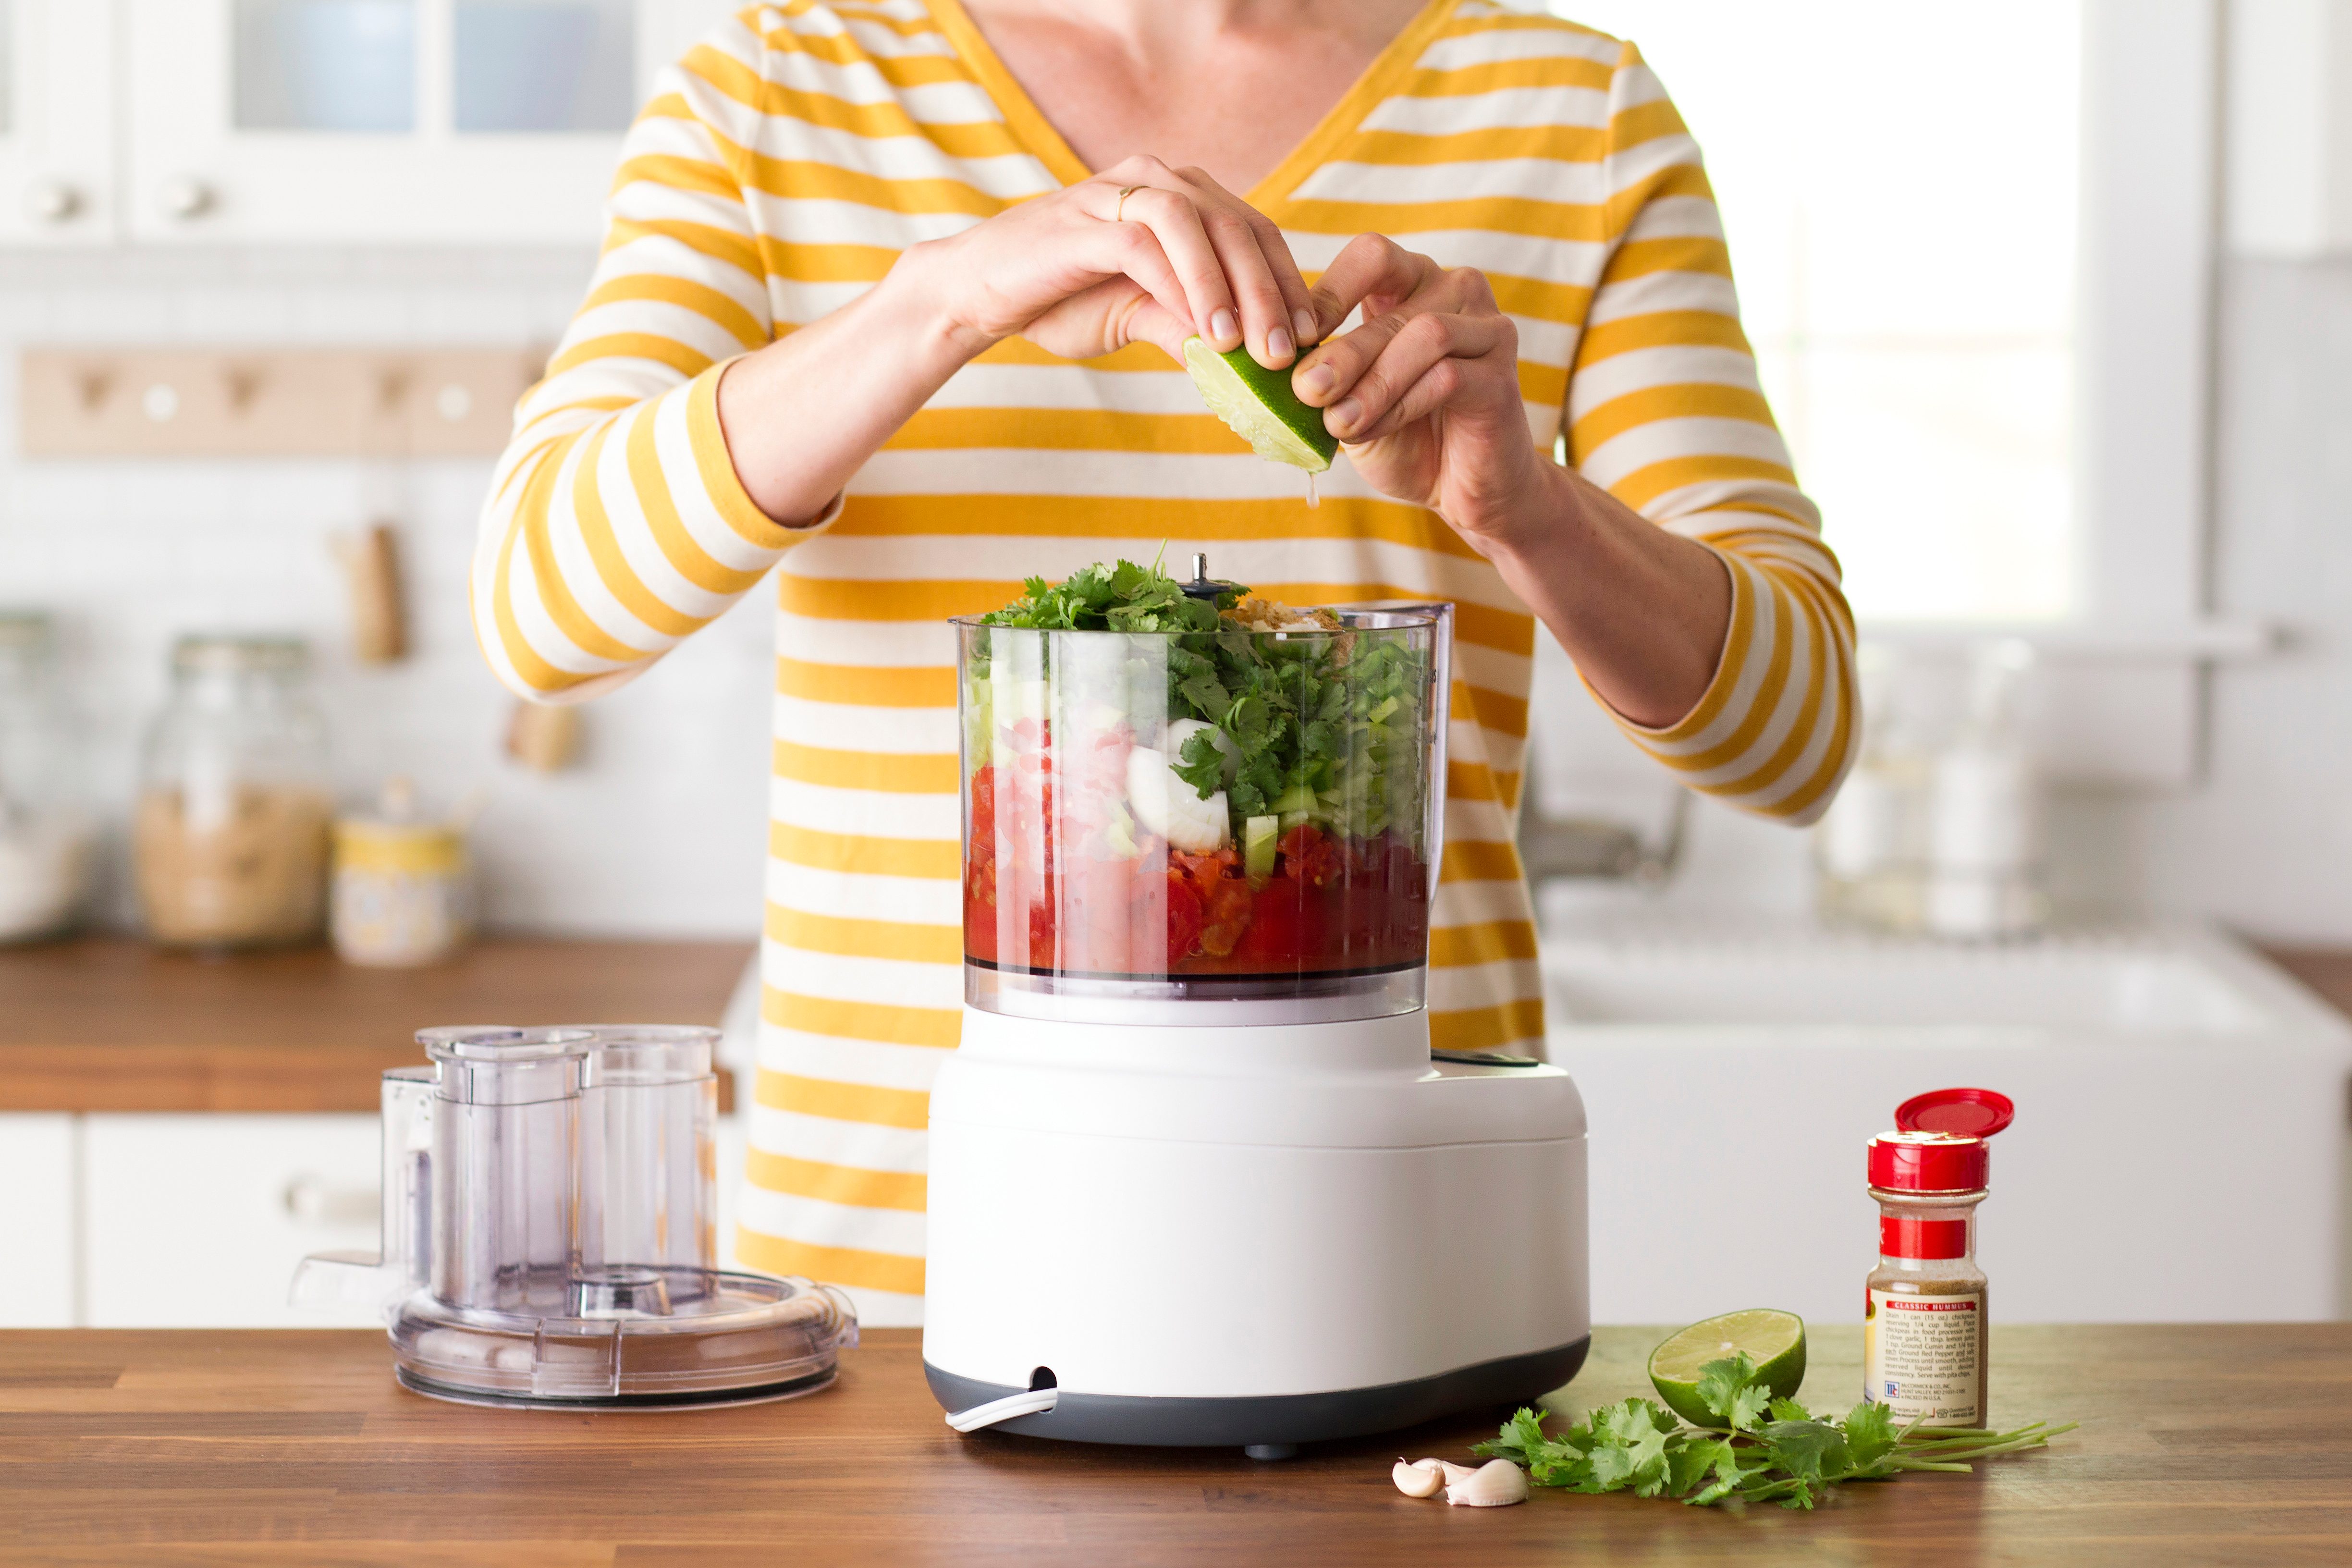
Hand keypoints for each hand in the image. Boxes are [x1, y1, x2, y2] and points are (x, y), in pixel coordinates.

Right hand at [902, 155, 1317, 368]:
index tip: (1310, 337)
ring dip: (1229, 288)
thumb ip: (1191, 327)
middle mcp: (1155, 178)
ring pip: (1198, 225)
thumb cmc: (1061, 301)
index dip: (1287, 283)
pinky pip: (1146, 244)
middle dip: (1270, 292)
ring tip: (1246, 347)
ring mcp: (1117, 192)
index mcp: (1180, 195)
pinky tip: (1201, 331)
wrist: (979, 295)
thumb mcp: (1141, 318)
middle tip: (1289, 352)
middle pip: (1237, 226)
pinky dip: (1181, 286)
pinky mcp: (1085, 218)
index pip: (1253, 232)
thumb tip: (1248, 365)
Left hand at [1291, 234, 1548, 550]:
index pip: (1371, 256)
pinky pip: (1448, 376)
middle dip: (1342, 352)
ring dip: (1373, 381)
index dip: (1329, 292)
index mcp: (1413, 283)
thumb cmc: (1405, 437)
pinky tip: (1371, 430)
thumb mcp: (1350, 401)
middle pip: (1393, 306)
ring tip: (1337, 422)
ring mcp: (1487, 328)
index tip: (1289, 341)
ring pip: (1424, 335)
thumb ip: (1322, 377)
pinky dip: (1402, 405)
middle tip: (1305, 391)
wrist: (1466, 490)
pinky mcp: (1503, 373)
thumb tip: (1270, 364)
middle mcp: (1456, 291)